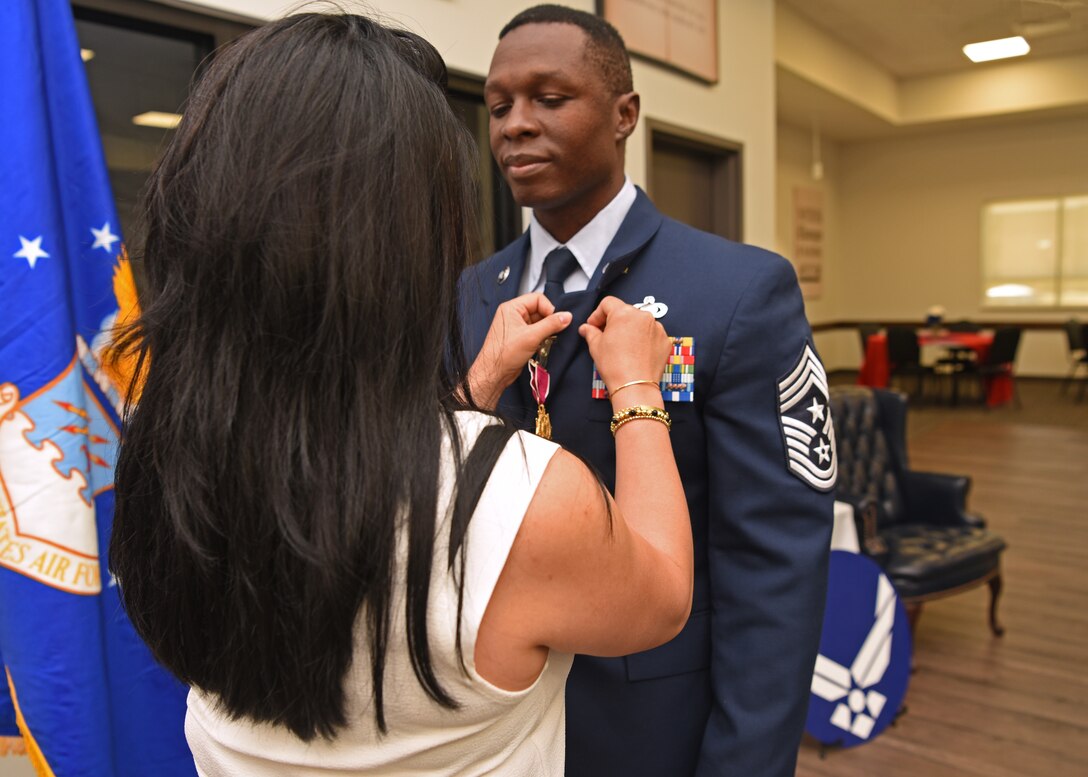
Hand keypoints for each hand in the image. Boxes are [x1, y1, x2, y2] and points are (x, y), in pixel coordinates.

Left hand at [469, 293, 571, 408]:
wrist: (494, 373)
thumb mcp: (532, 336)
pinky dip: (542, 338)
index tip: (557, 320)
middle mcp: (513, 315)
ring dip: (546, 331)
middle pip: (539, 310)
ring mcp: (516, 327)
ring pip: (539, 323)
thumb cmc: (502, 354)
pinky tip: (543, 345)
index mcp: (512, 308)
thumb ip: (551, 324)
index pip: (538, 299)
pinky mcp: (520, 338)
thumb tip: (566, 316)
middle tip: (554, 331)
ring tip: (547, 340)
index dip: (549, 309)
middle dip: (548, 321)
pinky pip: (536, 332)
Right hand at [580, 297, 670, 404]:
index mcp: (624, 313)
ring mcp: (657, 328)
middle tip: (605, 336)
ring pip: (639, 322)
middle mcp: (643, 316)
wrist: (635, 386)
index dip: (597, 314)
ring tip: (622, 346)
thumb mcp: (596, 346)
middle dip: (614, 321)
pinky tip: (635, 352)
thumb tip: (586, 328)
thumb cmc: (615, 366)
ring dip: (629, 330)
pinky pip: (651, 334)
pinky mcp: (664, 340)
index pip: (608, 303)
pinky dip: (643, 339)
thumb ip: (590, 332)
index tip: (594, 325)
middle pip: (624, 311)